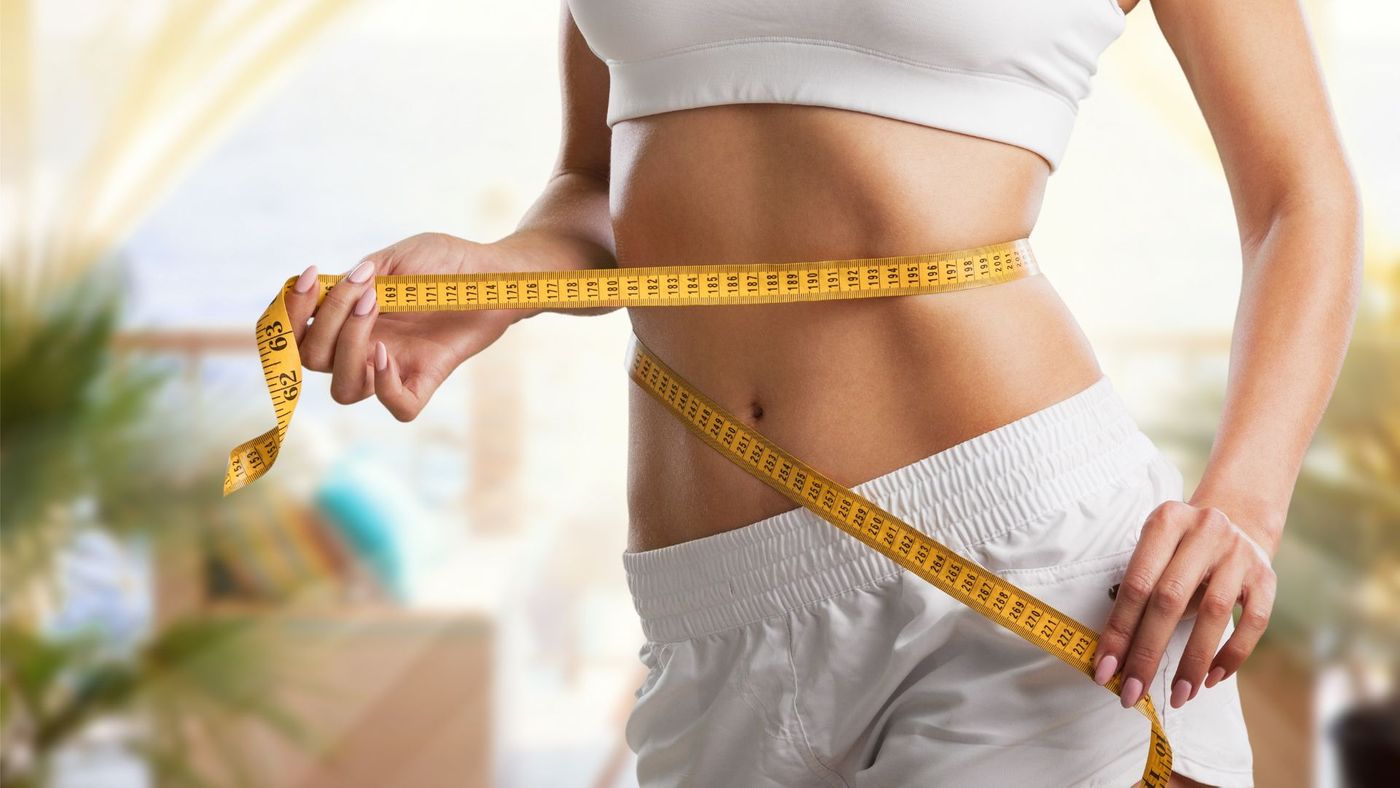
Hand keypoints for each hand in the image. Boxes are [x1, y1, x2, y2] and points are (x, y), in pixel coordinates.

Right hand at [286, 232, 522, 421]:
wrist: (496, 273)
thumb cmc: (446, 262)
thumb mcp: (397, 258)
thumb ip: (361, 278)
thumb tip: (334, 292)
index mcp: (348, 319)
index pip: (296, 334)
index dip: (288, 315)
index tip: (307, 279)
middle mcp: (365, 347)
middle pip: (313, 359)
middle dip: (326, 322)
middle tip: (364, 289)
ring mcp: (394, 366)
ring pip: (343, 389)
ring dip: (347, 348)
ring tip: (375, 306)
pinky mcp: (428, 379)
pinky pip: (398, 407)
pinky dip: (386, 387)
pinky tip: (389, 353)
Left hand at [1091, 500, 1275, 709]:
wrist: (1237, 522)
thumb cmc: (1180, 550)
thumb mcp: (1157, 552)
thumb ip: (1140, 592)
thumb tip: (1115, 656)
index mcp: (1166, 520)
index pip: (1136, 583)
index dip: (1119, 630)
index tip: (1105, 670)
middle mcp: (1205, 530)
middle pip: (1169, 599)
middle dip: (1147, 652)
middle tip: (1132, 692)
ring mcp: (1239, 553)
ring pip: (1213, 613)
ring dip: (1192, 661)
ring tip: (1177, 694)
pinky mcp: (1266, 576)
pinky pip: (1253, 622)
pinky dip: (1232, 654)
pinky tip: (1211, 678)